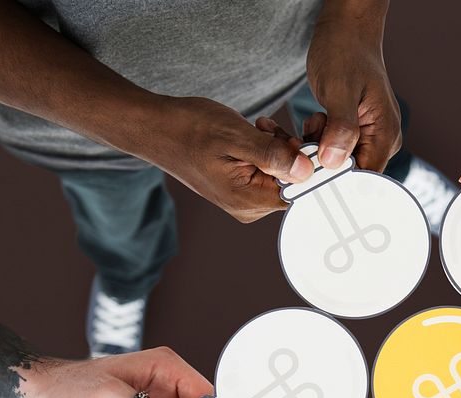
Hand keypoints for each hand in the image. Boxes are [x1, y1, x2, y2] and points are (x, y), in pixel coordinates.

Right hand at [146, 96, 314, 222]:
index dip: (305, 162)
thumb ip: (274, 156)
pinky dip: (266, 149)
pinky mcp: (238, 186)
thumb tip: (306, 171)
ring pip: (280, 173)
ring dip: (277, 146)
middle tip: (271, 127)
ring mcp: (242, 198)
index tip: (298, 137)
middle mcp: (247, 207)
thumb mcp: (237, 136)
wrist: (154, 126)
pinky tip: (254, 132)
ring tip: (259, 127)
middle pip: (291, 183)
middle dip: (289, 151)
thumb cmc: (188, 128)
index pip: (298, 191)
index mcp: (248, 200)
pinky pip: (265, 170)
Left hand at [304, 0, 400, 171]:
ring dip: (318, 150)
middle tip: (308, 136)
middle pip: (350, 174)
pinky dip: (318, 141)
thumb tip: (334, 161)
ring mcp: (368, 138)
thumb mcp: (340, 89)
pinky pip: (334, 150)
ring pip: (339, 163)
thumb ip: (341, 128)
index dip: (338, 180)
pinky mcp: (354, 133)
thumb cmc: (346, 52)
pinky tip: (315, 122)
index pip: (365, 178)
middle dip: (324, 162)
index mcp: (386, 134)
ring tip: (314, 122)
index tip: (313, 169)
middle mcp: (382, 141)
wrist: (346, 31)